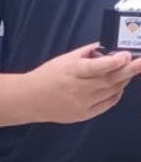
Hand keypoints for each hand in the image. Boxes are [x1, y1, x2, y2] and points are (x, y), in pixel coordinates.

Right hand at [25, 43, 140, 123]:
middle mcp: (78, 89)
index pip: (95, 67)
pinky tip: (120, 85)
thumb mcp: (65, 59)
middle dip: (128, 70)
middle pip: (108, 80)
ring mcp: (82, 104)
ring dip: (124, 80)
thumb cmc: (48, 76)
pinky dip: (117, 93)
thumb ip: (87, 52)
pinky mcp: (85, 114)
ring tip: (132, 70)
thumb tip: (108, 47)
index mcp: (71, 72)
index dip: (112, 62)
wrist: (31, 99)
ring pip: (111, 91)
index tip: (126, 55)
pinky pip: (107, 103)